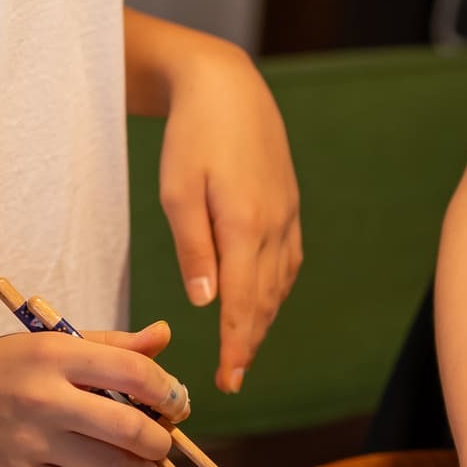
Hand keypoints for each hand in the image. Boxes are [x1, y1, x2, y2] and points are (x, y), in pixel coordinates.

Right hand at [0, 328, 184, 466]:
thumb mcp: (46, 343)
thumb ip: (108, 345)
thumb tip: (164, 337)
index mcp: (55, 354)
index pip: (135, 372)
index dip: (169, 391)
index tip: (174, 402)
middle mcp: (46, 397)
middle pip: (132, 428)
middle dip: (162, 440)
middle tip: (162, 441)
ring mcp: (32, 442)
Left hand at [158, 44, 301, 392]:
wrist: (227, 86)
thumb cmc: (191, 135)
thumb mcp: (177, 190)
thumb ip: (193, 248)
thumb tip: (205, 302)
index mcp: (247, 225)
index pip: (244, 303)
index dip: (236, 346)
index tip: (228, 381)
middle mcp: (276, 226)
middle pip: (266, 300)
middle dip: (249, 343)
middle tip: (232, 379)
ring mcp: (288, 215)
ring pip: (280, 283)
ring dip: (264, 320)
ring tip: (243, 349)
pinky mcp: (288, 204)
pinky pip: (287, 260)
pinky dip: (276, 290)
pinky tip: (263, 301)